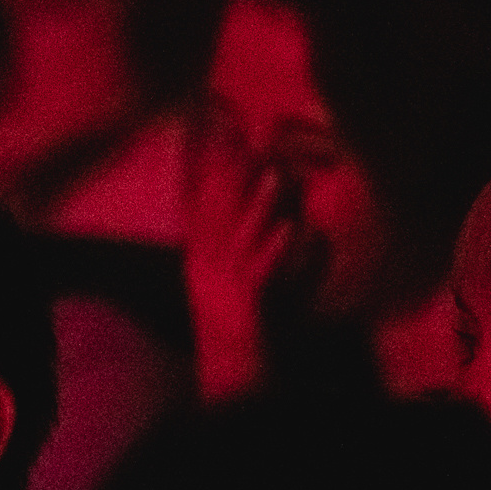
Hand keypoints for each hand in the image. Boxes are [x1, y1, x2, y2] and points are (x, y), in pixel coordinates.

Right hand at [186, 106, 316, 401]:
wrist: (233, 377)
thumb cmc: (246, 323)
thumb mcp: (247, 269)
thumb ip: (258, 233)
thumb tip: (280, 194)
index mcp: (201, 250)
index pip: (197, 193)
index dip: (201, 152)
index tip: (208, 111)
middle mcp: (205, 263)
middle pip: (215, 207)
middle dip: (225, 166)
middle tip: (238, 124)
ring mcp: (222, 285)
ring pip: (240, 237)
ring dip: (256, 205)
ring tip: (273, 173)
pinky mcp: (247, 308)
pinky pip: (263, 276)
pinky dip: (277, 252)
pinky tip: (293, 231)